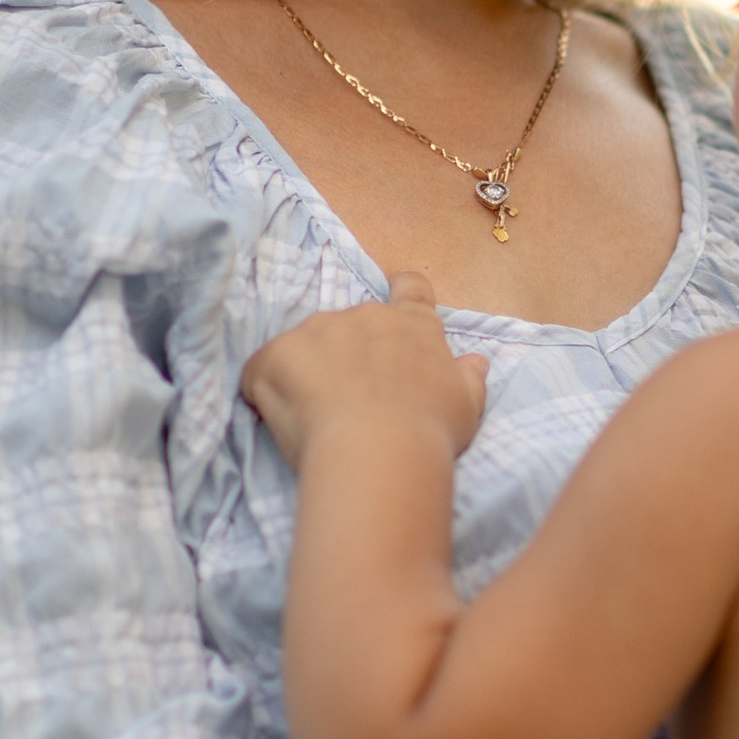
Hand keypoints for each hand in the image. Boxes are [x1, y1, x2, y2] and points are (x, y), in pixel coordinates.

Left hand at [241, 274, 488, 469]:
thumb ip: (468, 378)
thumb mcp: (466, 405)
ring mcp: (316, 331)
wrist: (378, 449)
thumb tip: (476, 361)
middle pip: (351, 327)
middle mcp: (364, 317)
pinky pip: (263, 372)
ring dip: (307, 374)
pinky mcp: (275, 355)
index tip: (397, 298)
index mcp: (412, 326)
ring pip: (306, 349)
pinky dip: (267, 393)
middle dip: (347, 357)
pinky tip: (282, 424)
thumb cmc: (430, 430)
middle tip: (351, 404)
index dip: (404, 292)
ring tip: (317, 420)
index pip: (411, 290)